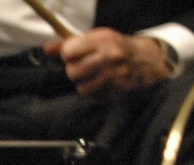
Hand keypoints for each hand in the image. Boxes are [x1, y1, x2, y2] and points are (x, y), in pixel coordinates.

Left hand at [44, 29, 173, 95]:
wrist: (147, 60)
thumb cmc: (115, 48)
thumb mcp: (95, 39)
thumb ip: (70, 43)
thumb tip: (47, 49)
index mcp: (103, 39)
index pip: (69, 51)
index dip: (68, 54)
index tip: (74, 54)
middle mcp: (110, 56)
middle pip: (72, 72)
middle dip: (74, 71)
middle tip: (85, 67)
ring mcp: (116, 74)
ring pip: (81, 88)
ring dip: (84, 84)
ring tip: (94, 75)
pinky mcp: (119, 90)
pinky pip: (94, 96)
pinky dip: (95, 92)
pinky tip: (104, 83)